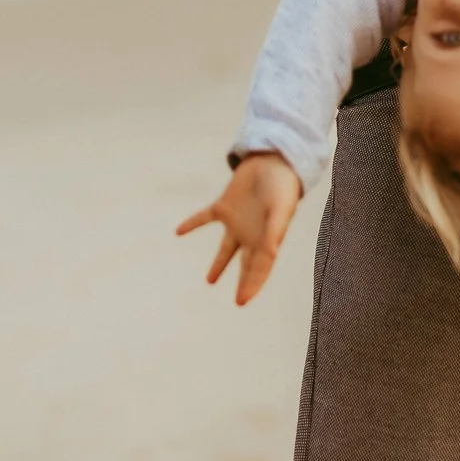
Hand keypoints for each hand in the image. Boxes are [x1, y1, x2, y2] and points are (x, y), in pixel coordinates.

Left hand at [176, 152, 301, 304]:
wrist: (272, 160)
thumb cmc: (281, 187)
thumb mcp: (279, 211)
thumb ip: (274, 232)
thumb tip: (269, 255)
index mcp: (268, 239)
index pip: (260, 268)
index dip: (252, 285)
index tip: (242, 301)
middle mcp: (252, 235)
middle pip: (246, 264)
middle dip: (243, 282)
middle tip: (240, 300)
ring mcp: (237, 222)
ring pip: (225, 249)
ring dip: (218, 264)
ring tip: (209, 281)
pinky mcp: (224, 206)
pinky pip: (204, 218)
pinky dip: (192, 224)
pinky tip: (178, 232)